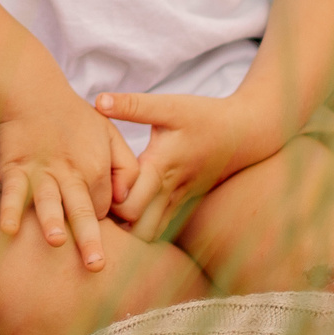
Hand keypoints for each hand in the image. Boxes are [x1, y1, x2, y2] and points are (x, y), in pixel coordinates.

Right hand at [0, 80, 140, 270]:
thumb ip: (125, 167)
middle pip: (83, 210)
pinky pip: (13, 192)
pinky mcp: (15, 168)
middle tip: (96, 266)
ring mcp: (41, 172)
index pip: (103, 208)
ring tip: (56, 241)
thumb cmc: (75, 118)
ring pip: (49, 201)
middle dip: (89, 239)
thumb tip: (125, 201)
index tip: (90, 225)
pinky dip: (10, 209)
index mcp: (97, 168)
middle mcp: (71, 173)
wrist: (34, 93)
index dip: (99, 220)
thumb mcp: (110, 135)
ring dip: (52, 221)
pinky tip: (9, 229)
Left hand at [96, 90, 287, 242]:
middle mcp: (169, 191)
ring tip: (106, 212)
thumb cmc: (204, 117)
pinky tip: (123, 215)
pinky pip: (160, 228)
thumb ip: (133, 105)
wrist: (244, 133)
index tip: (89, 189)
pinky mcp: (183, 203)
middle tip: (90, 206)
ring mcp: (178, 201)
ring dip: (128, 230)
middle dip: (113, 224)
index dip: (106, 203)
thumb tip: (98, 101)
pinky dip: (141, 227)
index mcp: (160, 167)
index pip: (130, 204)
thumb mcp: (169, 106)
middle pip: (137, 229)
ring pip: (150, 234)